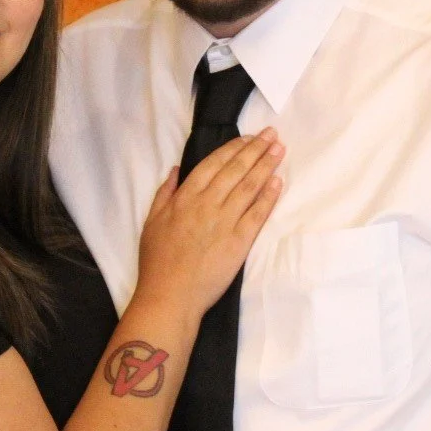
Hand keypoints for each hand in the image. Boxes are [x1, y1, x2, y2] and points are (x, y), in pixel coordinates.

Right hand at [136, 130, 283, 316]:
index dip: (233, 148)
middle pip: (236, 170)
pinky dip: (269, 196)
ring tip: (279, 149)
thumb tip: (177, 170)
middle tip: (272, 134)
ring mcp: (225, 222)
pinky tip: (278, 182)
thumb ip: (165, 193)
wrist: (170, 296)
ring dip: (266, 165)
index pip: (214, 164)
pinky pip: (257, 214)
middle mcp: (207, 204)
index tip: (249, 138)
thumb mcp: (151, 221)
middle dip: (256, 149)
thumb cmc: (157, 262)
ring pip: (249, 186)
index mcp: (185, 197)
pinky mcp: (239, 242)